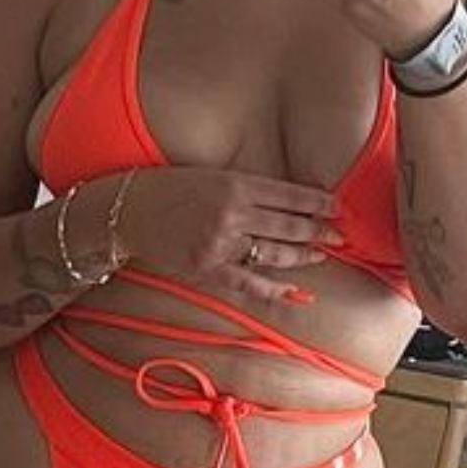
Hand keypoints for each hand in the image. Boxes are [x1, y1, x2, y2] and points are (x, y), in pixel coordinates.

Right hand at [118, 164, 343, 306]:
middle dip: (319, 231)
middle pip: (289, 225)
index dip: (318, 203)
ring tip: (320, 254)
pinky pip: (248, 284)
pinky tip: (294, 292)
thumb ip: (247, 188)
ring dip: (302, 255)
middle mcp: (231, 213)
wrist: (126, 210)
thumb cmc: (169, 188)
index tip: (337, 208)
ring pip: (274, 253)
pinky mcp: (207, 269)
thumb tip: (287, 202)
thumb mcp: (212, 175)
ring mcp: (220, 244)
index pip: (290, 195)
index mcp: (235, 184)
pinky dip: (273, 290)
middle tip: (340, 235)